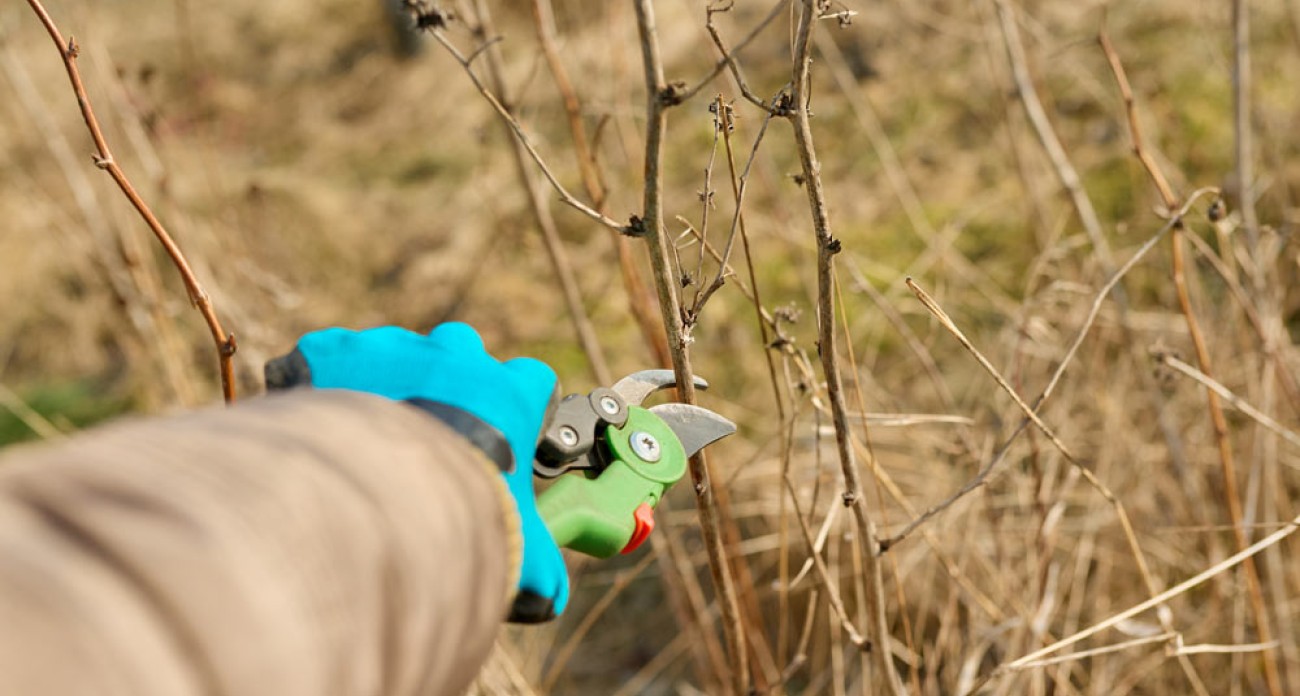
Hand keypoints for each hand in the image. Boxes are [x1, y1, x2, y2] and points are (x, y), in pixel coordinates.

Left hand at [265, 323, 568, 622]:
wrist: (382, 491)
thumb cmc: (464, 514)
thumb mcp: (518, 551)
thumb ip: (540, 570)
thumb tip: (549, 599)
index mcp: (508, 393)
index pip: (533, 379)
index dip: (524, 401)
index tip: (511, 429)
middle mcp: (456, 355)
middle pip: (462, 350)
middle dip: (451, 379)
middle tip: (431, 434)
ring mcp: (395, 347)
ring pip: (393, 352)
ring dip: (385, 383)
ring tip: (365, 438)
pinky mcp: (338, 351)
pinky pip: (327, 355)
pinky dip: (320, 381)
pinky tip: (317, 423)